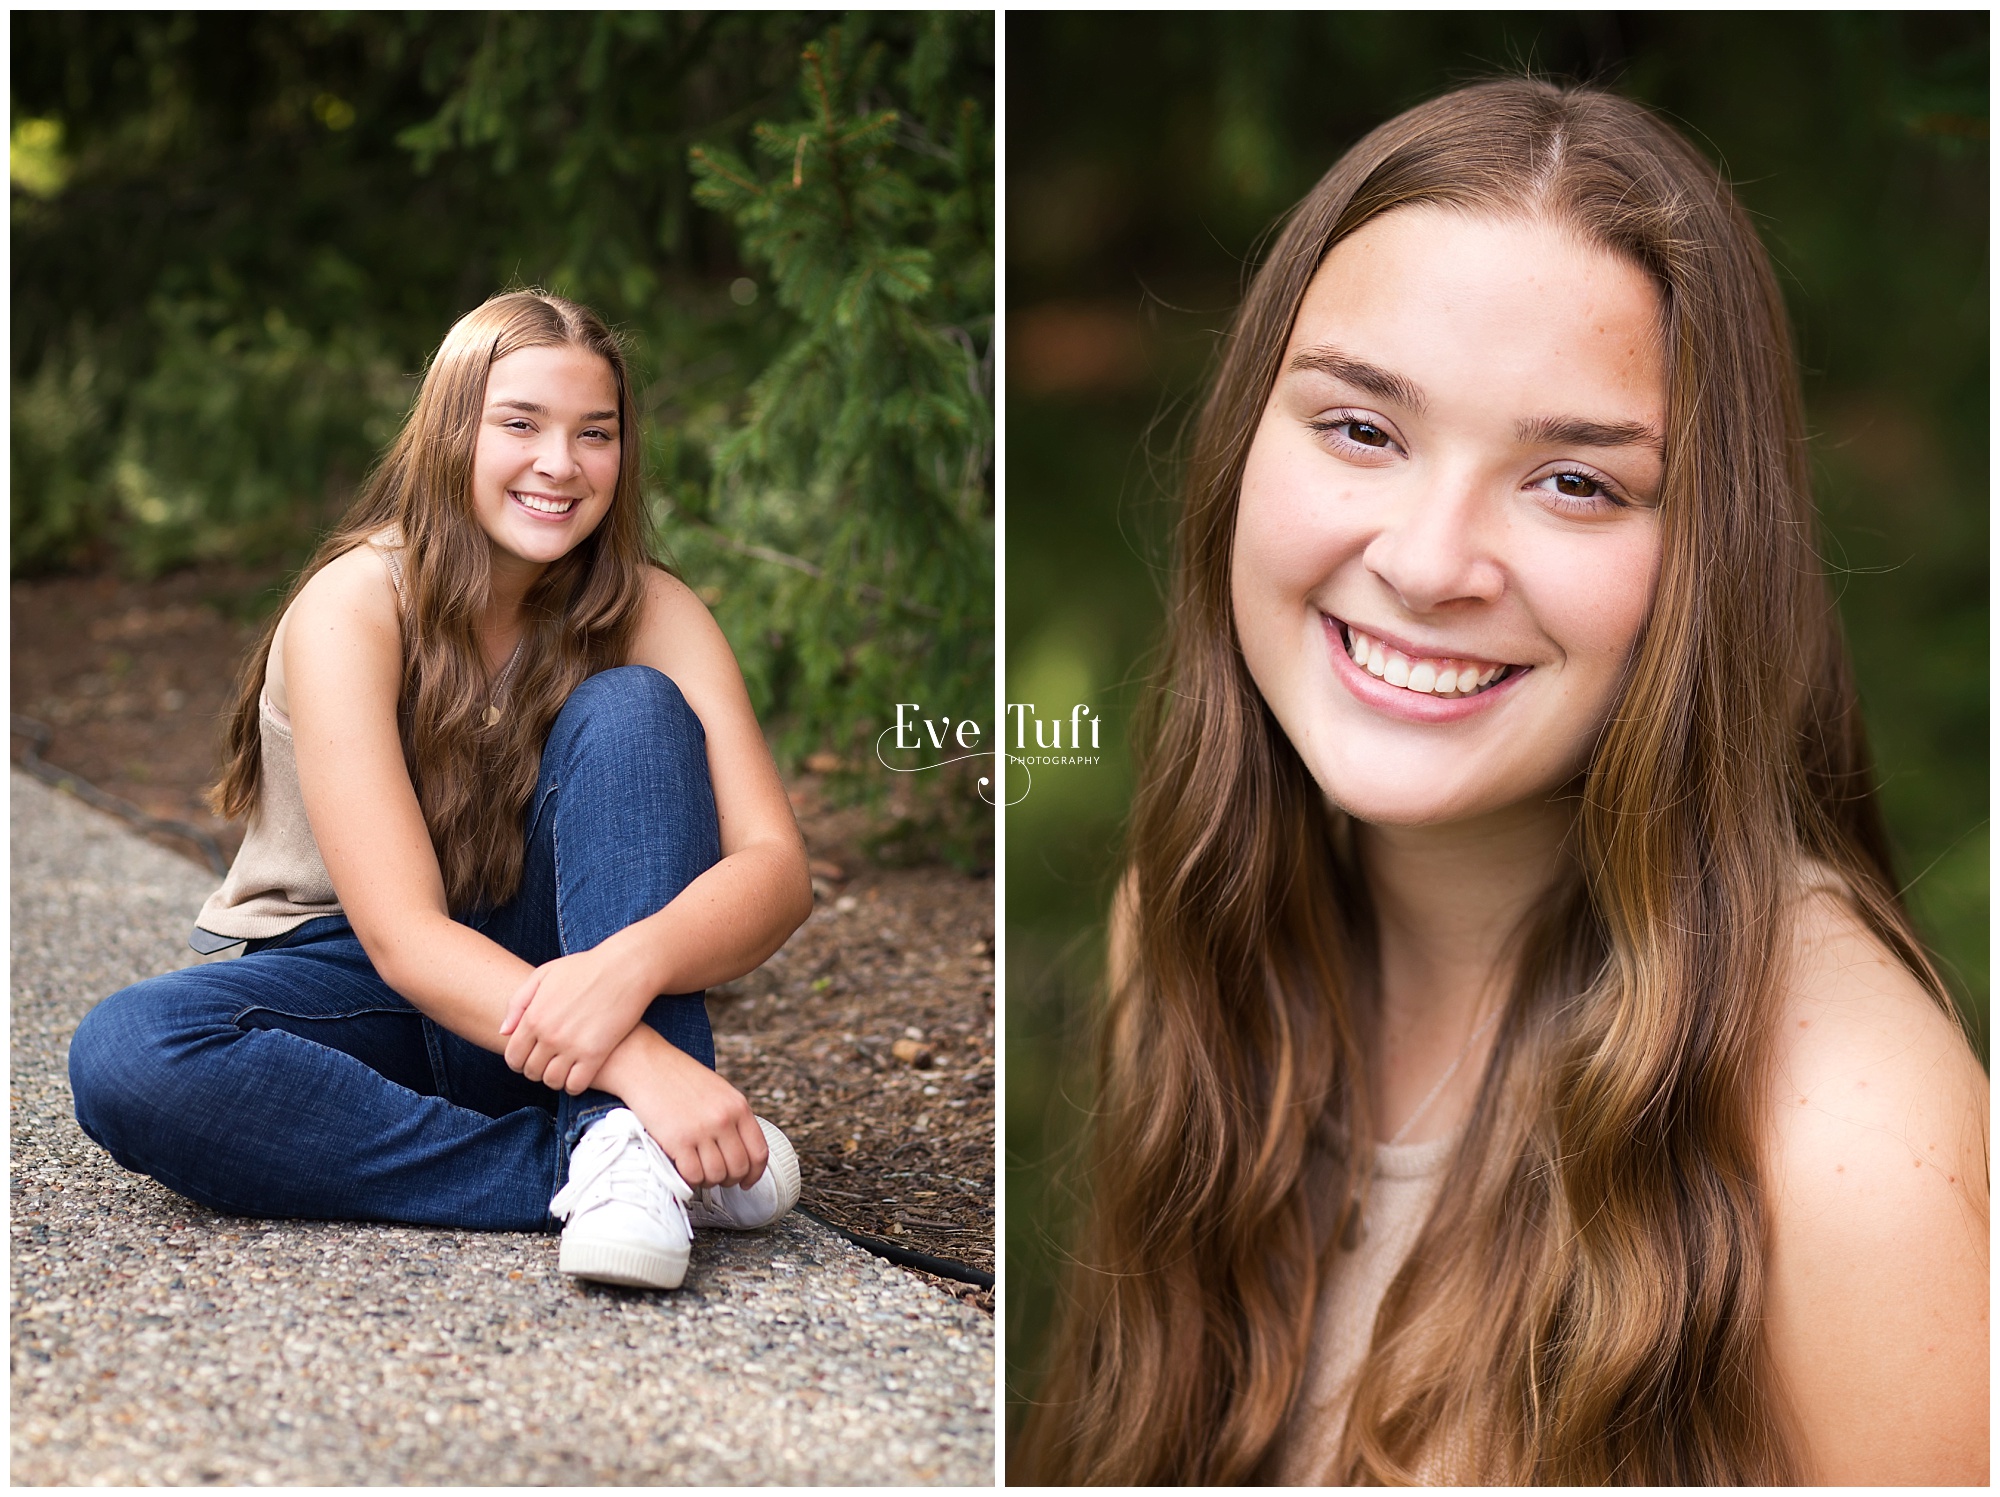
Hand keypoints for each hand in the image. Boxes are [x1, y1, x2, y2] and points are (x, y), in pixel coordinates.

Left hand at [499, 941, 656, 1095]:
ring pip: (552, 1081)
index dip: (519, 1062)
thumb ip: (518, 1002)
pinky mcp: (596, 1054)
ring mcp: (572, 1046)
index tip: (530, 1058)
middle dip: (537, 1070)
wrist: (625, 969)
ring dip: (555, 1079)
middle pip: (531, 1071)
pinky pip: (576, 1085)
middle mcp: (549, 1035)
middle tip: (549, 1062)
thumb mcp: (544, 974)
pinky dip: (574, 1085)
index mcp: (534, 1016)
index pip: (513, 1057)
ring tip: (564, 1069)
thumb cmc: (585, 968)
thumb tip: (504, 1031)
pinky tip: (579, 1075)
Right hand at [607, 1033, 769, 1190]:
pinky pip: (692, 1175)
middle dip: (729, 1180)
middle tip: (718, 1177)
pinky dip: (690, 1179)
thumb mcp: (718, 1091)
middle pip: (739, 1168)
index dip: (754, 1173)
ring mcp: (701, 1130)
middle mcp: (724, 1119)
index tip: (747, 1181)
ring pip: (716, 1175)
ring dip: (708, 1180)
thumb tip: (740, 1151)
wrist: (645, 1065)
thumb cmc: (678, 1077)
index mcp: (738, 1106)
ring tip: (698, 1171)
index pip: (759, 1152)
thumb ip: (732, 1118)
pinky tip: (684, 1170)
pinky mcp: (677, 1140)